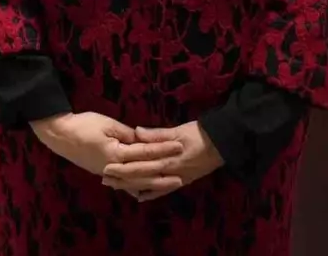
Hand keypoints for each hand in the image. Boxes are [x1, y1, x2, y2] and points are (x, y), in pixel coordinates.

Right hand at [30, 112, 185, 194]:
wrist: (60, 134)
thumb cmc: (83, 124)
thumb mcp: (107, 123)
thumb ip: (127, 133)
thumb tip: (143, 140)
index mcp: (115, 153)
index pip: (145, 152)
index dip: (163, 149)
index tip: (179, 146)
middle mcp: (113, 167)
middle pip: (143, 172)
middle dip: (163, 173)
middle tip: (182, 174)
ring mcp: (108, 173)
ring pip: (134, 182)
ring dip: (153, 184)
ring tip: (169, 185)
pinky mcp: (103, 173)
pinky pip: (123, 184)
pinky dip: (135, 187)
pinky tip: (145, 192)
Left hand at [102, 121, 223, 201]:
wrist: (222, 144)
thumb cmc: (200, 133)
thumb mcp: (178, 130)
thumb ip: (157, 133)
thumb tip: (136, 132)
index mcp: (166, 157)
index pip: (139, 163)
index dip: (122, 165)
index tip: (106, 164)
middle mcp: (169, 172)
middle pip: (141, 177)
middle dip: (122, 178)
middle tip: (104, 177)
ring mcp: (175, 179)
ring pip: (149, 186)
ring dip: (131, 186)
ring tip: (115, 185)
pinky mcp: (182, 181)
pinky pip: (163, 191)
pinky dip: (150, 194)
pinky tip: (139, 196)